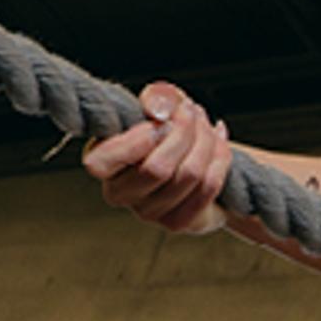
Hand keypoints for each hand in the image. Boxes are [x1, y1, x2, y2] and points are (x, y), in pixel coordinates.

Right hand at [80, 82, 233, 234]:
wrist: (188, 159)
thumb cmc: (163, 129)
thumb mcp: (155, 105)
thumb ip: (154, 98)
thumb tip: (162, 109)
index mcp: (100, 163)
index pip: (104, 162)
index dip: (138, 140)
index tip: (160, 118)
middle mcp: (118, 194)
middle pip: (157, 168)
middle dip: (184, 131)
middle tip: (193, 109)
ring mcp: (147, 213)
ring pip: (188, 175)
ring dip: (205, 141)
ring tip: (207, 123)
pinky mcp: (176, 222)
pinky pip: (207, 187)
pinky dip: (219, 159)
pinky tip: (219, 141)